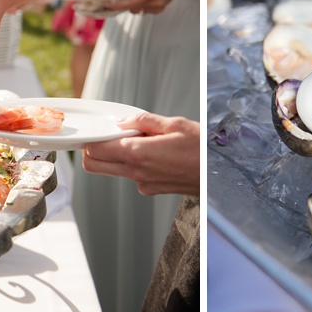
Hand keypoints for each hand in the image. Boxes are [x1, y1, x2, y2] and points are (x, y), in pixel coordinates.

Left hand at [82, 113, 199, 196]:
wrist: (220, 177)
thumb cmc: (203, 150)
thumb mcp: (175, 124)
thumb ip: (143, 121)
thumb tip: (123, 122)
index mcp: (139, 154)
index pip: (96, 149)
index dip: (91, 138)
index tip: (96, 129)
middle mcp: (137, 173)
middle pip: (95, 165)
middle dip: (93, 150)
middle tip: (108, 135)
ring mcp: (143, 184)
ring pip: (113, 170)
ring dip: (116, 155)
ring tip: (141, 140)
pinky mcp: (151, 189)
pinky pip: (132, 175)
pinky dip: (134, 164)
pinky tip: (154, 153)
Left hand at [101, 0, 193, 15]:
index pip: (129, 4)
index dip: (117, 5)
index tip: (108, 4)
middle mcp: (155, 4)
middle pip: (132, 9)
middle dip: (125, 3)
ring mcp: (158, 8)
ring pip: (138, 10)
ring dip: (133, 3)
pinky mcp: (159, 10)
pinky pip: (144, 10)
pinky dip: (140, 4)